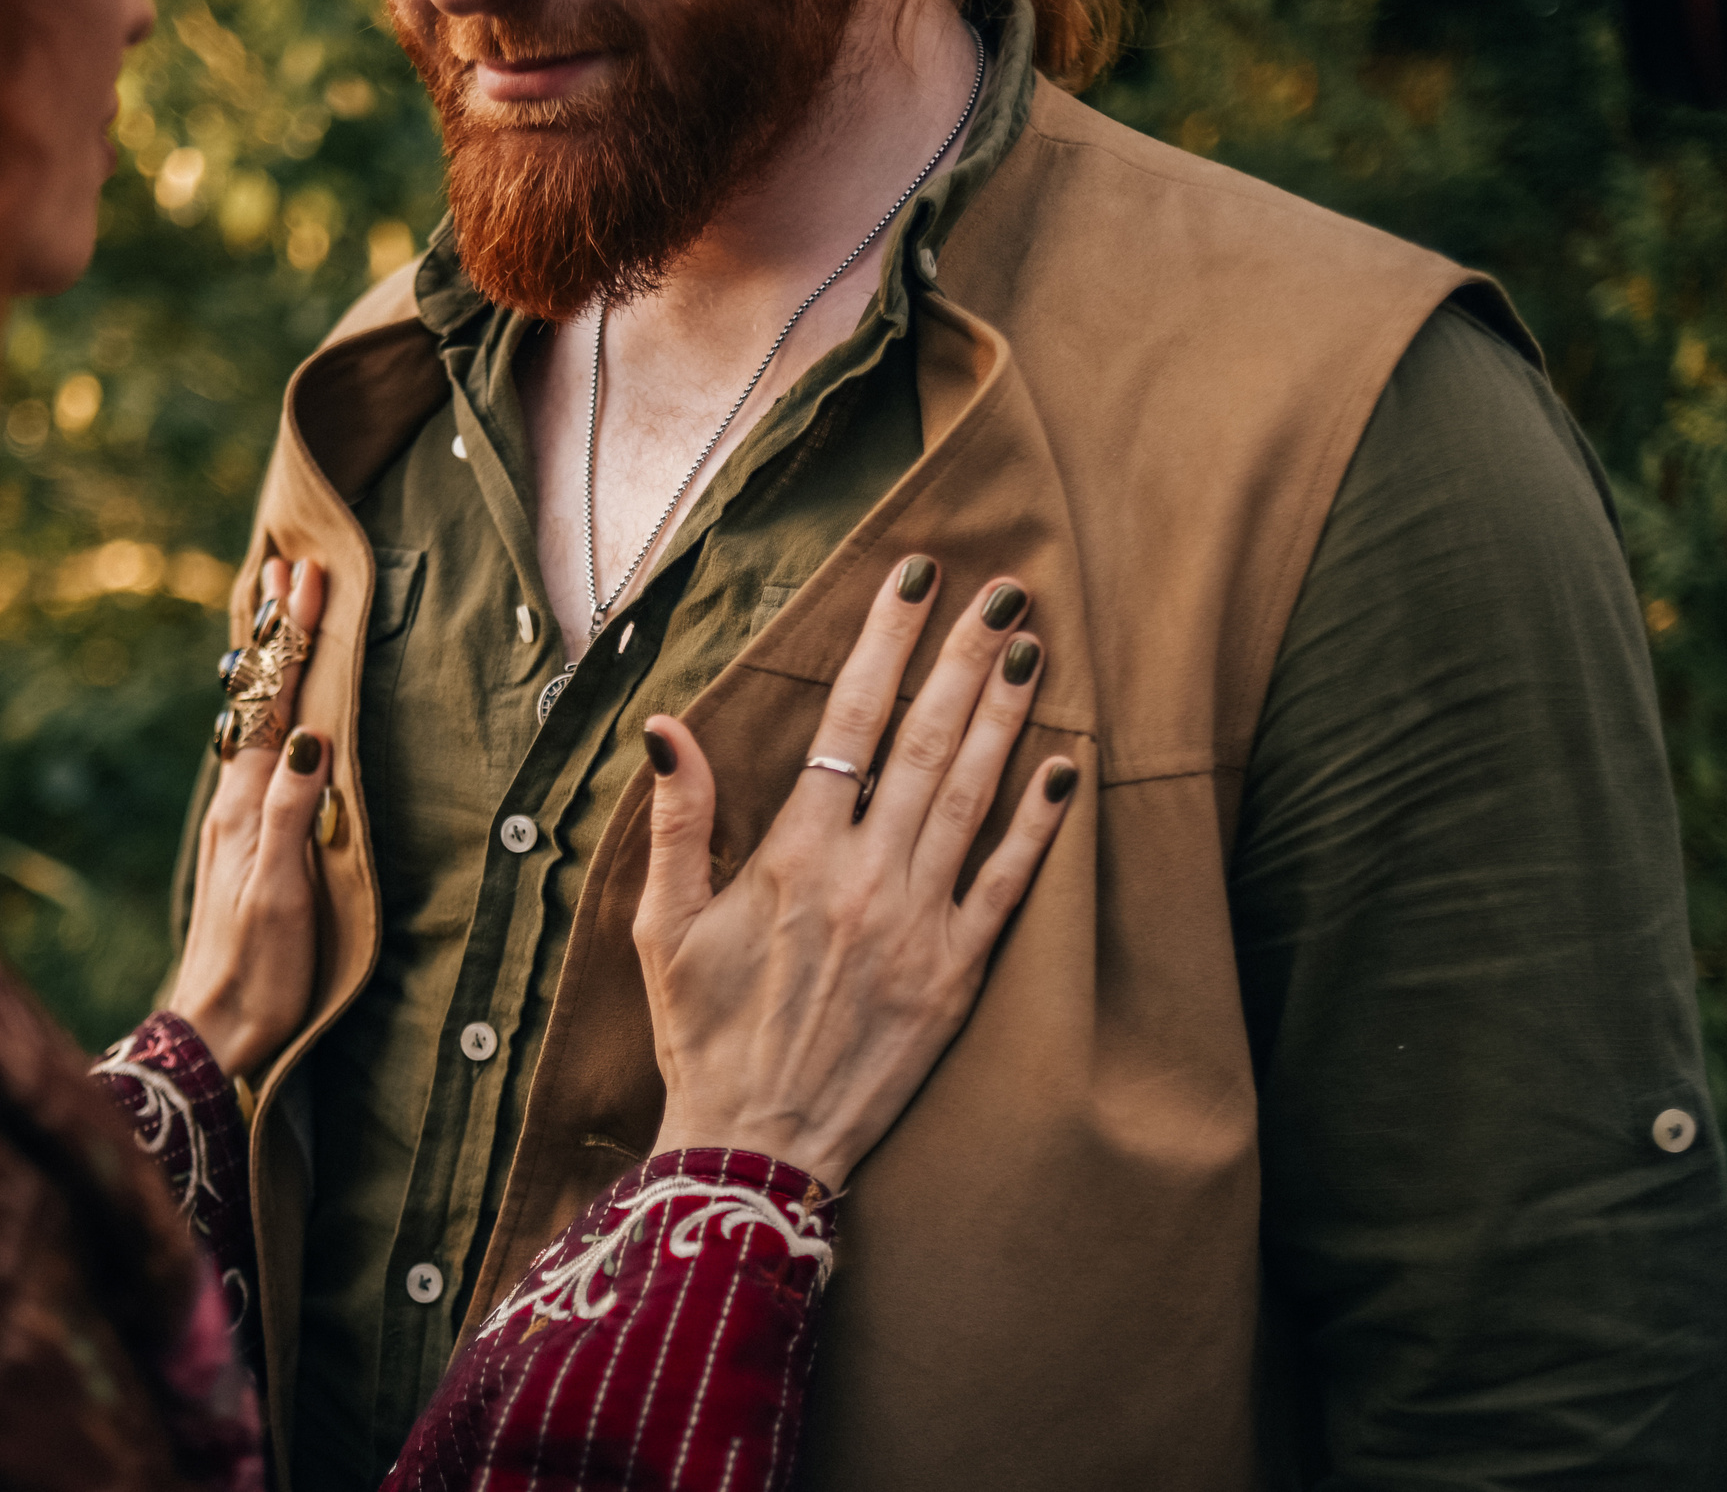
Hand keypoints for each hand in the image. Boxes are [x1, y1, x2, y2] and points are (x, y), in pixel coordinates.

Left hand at [168, 556, 328, 1077]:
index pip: (275, 704)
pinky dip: (267, 714)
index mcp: (245, 805)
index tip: (307, 578)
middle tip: (290, 570)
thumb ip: (290, 811)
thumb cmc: (256, 969)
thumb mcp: (279, 890)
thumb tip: (312, 736)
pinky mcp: (240, 846)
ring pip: (253, 724)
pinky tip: (270, 713)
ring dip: (268, 667)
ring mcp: (233, 823)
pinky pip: (253, 756)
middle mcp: (233, 802)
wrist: (213, 1033)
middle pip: (257, 701)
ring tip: (277, 616)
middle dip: (276, 635)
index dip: (292, 641)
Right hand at [636, 559, 1076, 1189]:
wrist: (759, 1146)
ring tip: (1033, 648)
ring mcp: (919, 926)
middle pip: (925, 741)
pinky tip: (1064, 768)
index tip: (914, 578)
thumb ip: (678, 822)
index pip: (849, 722)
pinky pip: (1007, 884)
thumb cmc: (703, 1034)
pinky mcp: (956, 975)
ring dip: (1007, 717)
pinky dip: (1038, 824)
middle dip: (964, 657)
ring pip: (972, 797)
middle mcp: (865, 878)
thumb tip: (666, 728)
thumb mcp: (662, 928)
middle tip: (1004, 589)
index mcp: (794, 858)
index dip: (885, 642)